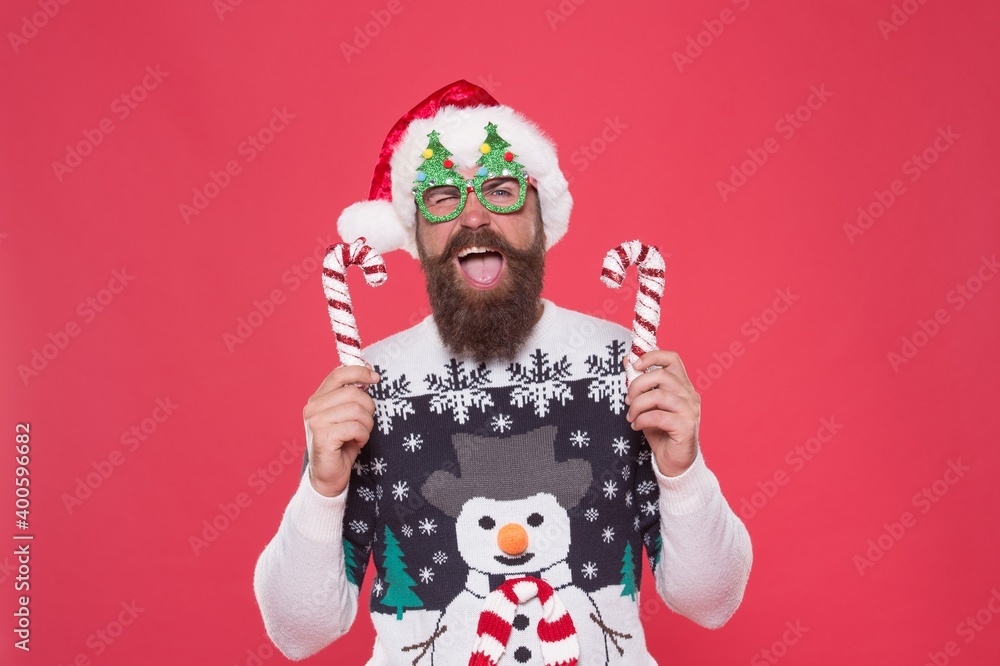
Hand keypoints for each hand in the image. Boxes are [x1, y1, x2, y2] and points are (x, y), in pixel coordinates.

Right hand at [302, 364, 379, 496]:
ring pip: (356, 410)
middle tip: (366, 423)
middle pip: (353, 393)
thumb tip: (369, 373)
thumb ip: (351, 396)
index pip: (338, 374)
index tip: (375, 377)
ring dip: (366, 425)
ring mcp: (315, 422)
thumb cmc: (341, 444)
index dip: (359, 372)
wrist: (329, 476)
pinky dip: (363, 436)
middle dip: (368, 408)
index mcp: (317, 398)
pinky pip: (355, 427)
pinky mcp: (323, 436)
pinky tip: (357, 443)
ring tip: (360, 435)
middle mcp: (312, 407)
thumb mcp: (346, 416)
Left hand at [624, 350, 699, 476]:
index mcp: (682, 385)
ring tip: (630, 416)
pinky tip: (636, 426)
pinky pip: (658, 416)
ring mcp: (690, 410)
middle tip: (627, 400)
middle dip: (637, 385)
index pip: (672, 358)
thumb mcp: (647, 404)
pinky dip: (642, 419)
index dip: (652, 356)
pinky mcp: (687, 426)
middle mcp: (690, 394)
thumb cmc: (661, 431)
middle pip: (662, 375)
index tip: (634, 365)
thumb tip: (627, 359)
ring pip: (659, 395)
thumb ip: (640, 383)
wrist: (674, 461)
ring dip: (637, 405)